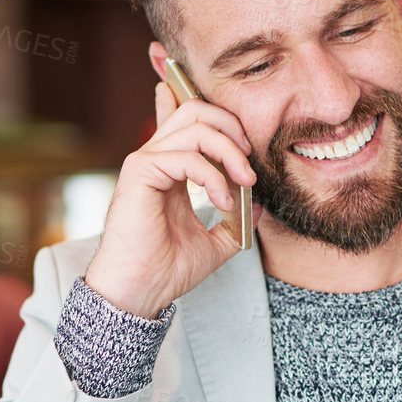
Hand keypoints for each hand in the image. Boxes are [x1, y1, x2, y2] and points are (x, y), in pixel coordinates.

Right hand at [83, 81, 259, 317]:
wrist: (142, 290)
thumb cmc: (168, 269)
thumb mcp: (216, 242)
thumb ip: (238, 220)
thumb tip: (261, 204)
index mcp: (169, 170)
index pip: (185, 122)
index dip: (214, 115)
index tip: (245, 140)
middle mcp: (155, 159)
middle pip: (196, 111)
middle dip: (231, 127)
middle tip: (249, 164)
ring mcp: (145, 162)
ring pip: (195, 126)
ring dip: (229, 152)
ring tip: (245, 183)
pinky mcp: (140, 172)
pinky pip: (185, 156)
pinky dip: (213, 176)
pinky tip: (224, 202)